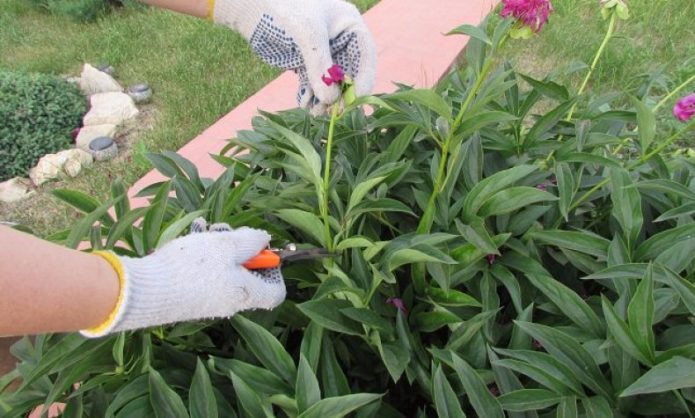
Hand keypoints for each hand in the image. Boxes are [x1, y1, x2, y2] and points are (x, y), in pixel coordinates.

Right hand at [81, 218, 285, 336]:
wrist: (143, 290)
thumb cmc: (191, 267)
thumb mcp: (227, 246)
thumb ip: (251, 241)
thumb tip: (264, 241)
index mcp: (245, 294)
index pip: (275, 293)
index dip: (273, 270)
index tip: (262, 250)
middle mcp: (230, 302)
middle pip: (246, 274)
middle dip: (238, 247)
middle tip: (225, 232)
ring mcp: (208, 301)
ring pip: (223, 268)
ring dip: (216, 245)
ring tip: (203, 229)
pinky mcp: (189, 297)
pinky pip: (203, 273)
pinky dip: (199, 253)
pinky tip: (189, 238)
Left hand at [212, 0, 376, 113]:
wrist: (253, 8)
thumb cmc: (285, 9)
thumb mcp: (306, 33)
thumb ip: (319, 64)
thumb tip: (331, 99)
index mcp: (349, 24)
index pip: (365, 55)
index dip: (363, 79)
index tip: (355, 100)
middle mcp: (341, 40)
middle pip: (350, 73)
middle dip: (342, 94)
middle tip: (334, 113)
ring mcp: (324, 54)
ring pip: (332, 83)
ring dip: (326, 100)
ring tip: (315, 111)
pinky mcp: (307, 64)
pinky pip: (315, 85)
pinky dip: (312, 97)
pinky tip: (305, 104)